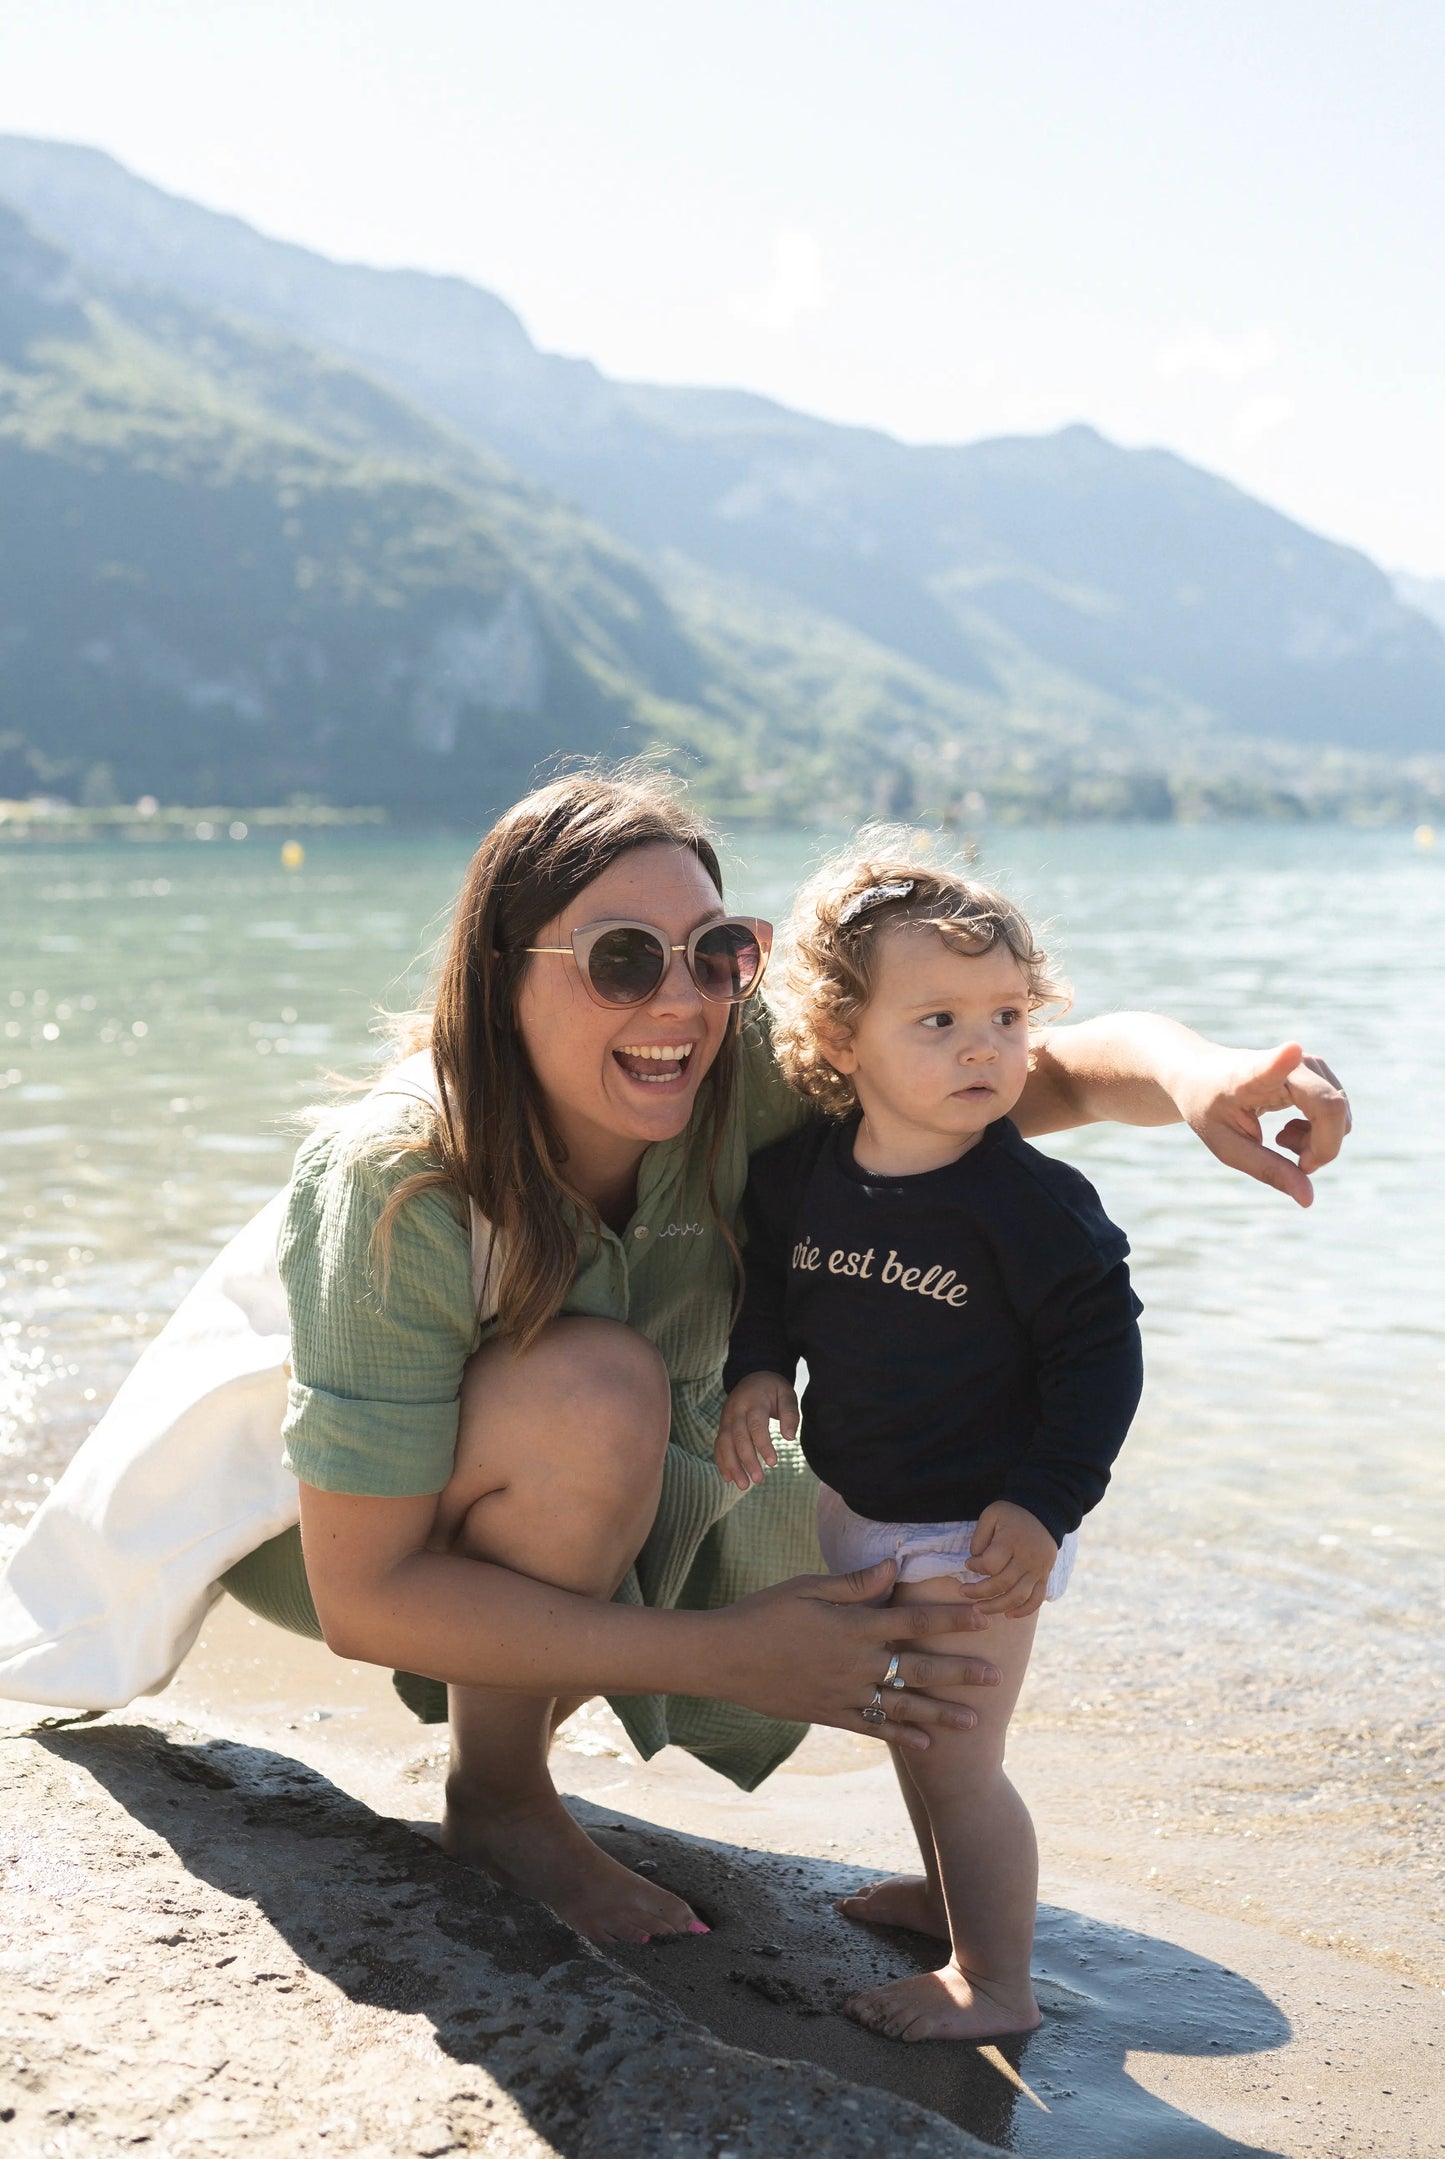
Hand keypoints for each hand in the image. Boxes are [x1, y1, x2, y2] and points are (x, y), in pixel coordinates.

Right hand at [714, 1559, 999, 1750]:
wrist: (726, 1657)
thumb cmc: (765, 1613)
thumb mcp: (808, 1587)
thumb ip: (855, 1582)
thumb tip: (894, 1566)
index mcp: (855, 1626)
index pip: (914, 1621)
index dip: (951, 1619)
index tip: (983, 1617)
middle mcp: (857, 1663)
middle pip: (919, 1668)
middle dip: (960, 1672)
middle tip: (996, 1676)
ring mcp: (845, 1693)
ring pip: (903, 1705)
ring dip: (941, 1712)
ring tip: (975, 1720)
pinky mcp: (830, 1714)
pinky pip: (873, 1727)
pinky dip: (901, 1735)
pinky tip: (926, 1742)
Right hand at [715, 1370, 799, 1490]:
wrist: (752, 1375)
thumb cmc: (773, 1389)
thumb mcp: (787, 1394)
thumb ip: (790, 1414)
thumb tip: (790, 1437)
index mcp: (753, 1402)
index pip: (756, 1426)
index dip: (763, 1445)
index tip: (773, 1463)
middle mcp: (736, 1411)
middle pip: (738, 1438)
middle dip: (747, 1460)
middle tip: (758, 1480)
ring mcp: (726, 1419)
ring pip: (724, 1444)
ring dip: (732, 1466)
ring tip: (743, 1485)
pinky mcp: (722, 1426)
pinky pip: (718, 1445)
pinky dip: (721, 1462)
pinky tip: (728, 1478)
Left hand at [958, 1502, 1058, 1617]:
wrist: (1043, 1513)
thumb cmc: (1011, 1514)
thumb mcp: (990, 1515)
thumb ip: (979, 1537)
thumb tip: (974, 1562)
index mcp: (1012, 1541)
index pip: (991, 1564)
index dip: (976, 1567)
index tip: (968, 1564)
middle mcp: (1027, 1558)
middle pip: (1003, 1584)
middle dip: (979, 1592)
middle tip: (963, 1592)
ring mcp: (1038, 1570)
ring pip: (1018, 1597)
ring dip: (997, 1607)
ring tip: (979, 1609)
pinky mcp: (1044, 1577)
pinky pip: (1036, 1600)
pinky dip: (1023, 1611)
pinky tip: (1008, 1615)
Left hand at [1173, 1040, 1350, 1207]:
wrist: (1202, 1074)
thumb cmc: (1209, 1108)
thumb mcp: (1227, 1146)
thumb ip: (1267, 1169)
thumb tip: (1309, 1199)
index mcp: (1249, 1075)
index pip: (1271, 1066)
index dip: (1283, 1060)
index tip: (1292, 1050)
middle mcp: (1289, 1062)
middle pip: (1332, 1109)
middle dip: (1320, 1149)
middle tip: (1292, 1164)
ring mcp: (1310, 1064)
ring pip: (1340, 1115)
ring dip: (1318, 1144)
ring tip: (1280, 1141)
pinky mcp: (1320, 1071)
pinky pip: (1339, 1113)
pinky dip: (1321, 1134)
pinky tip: (1289, 1132)